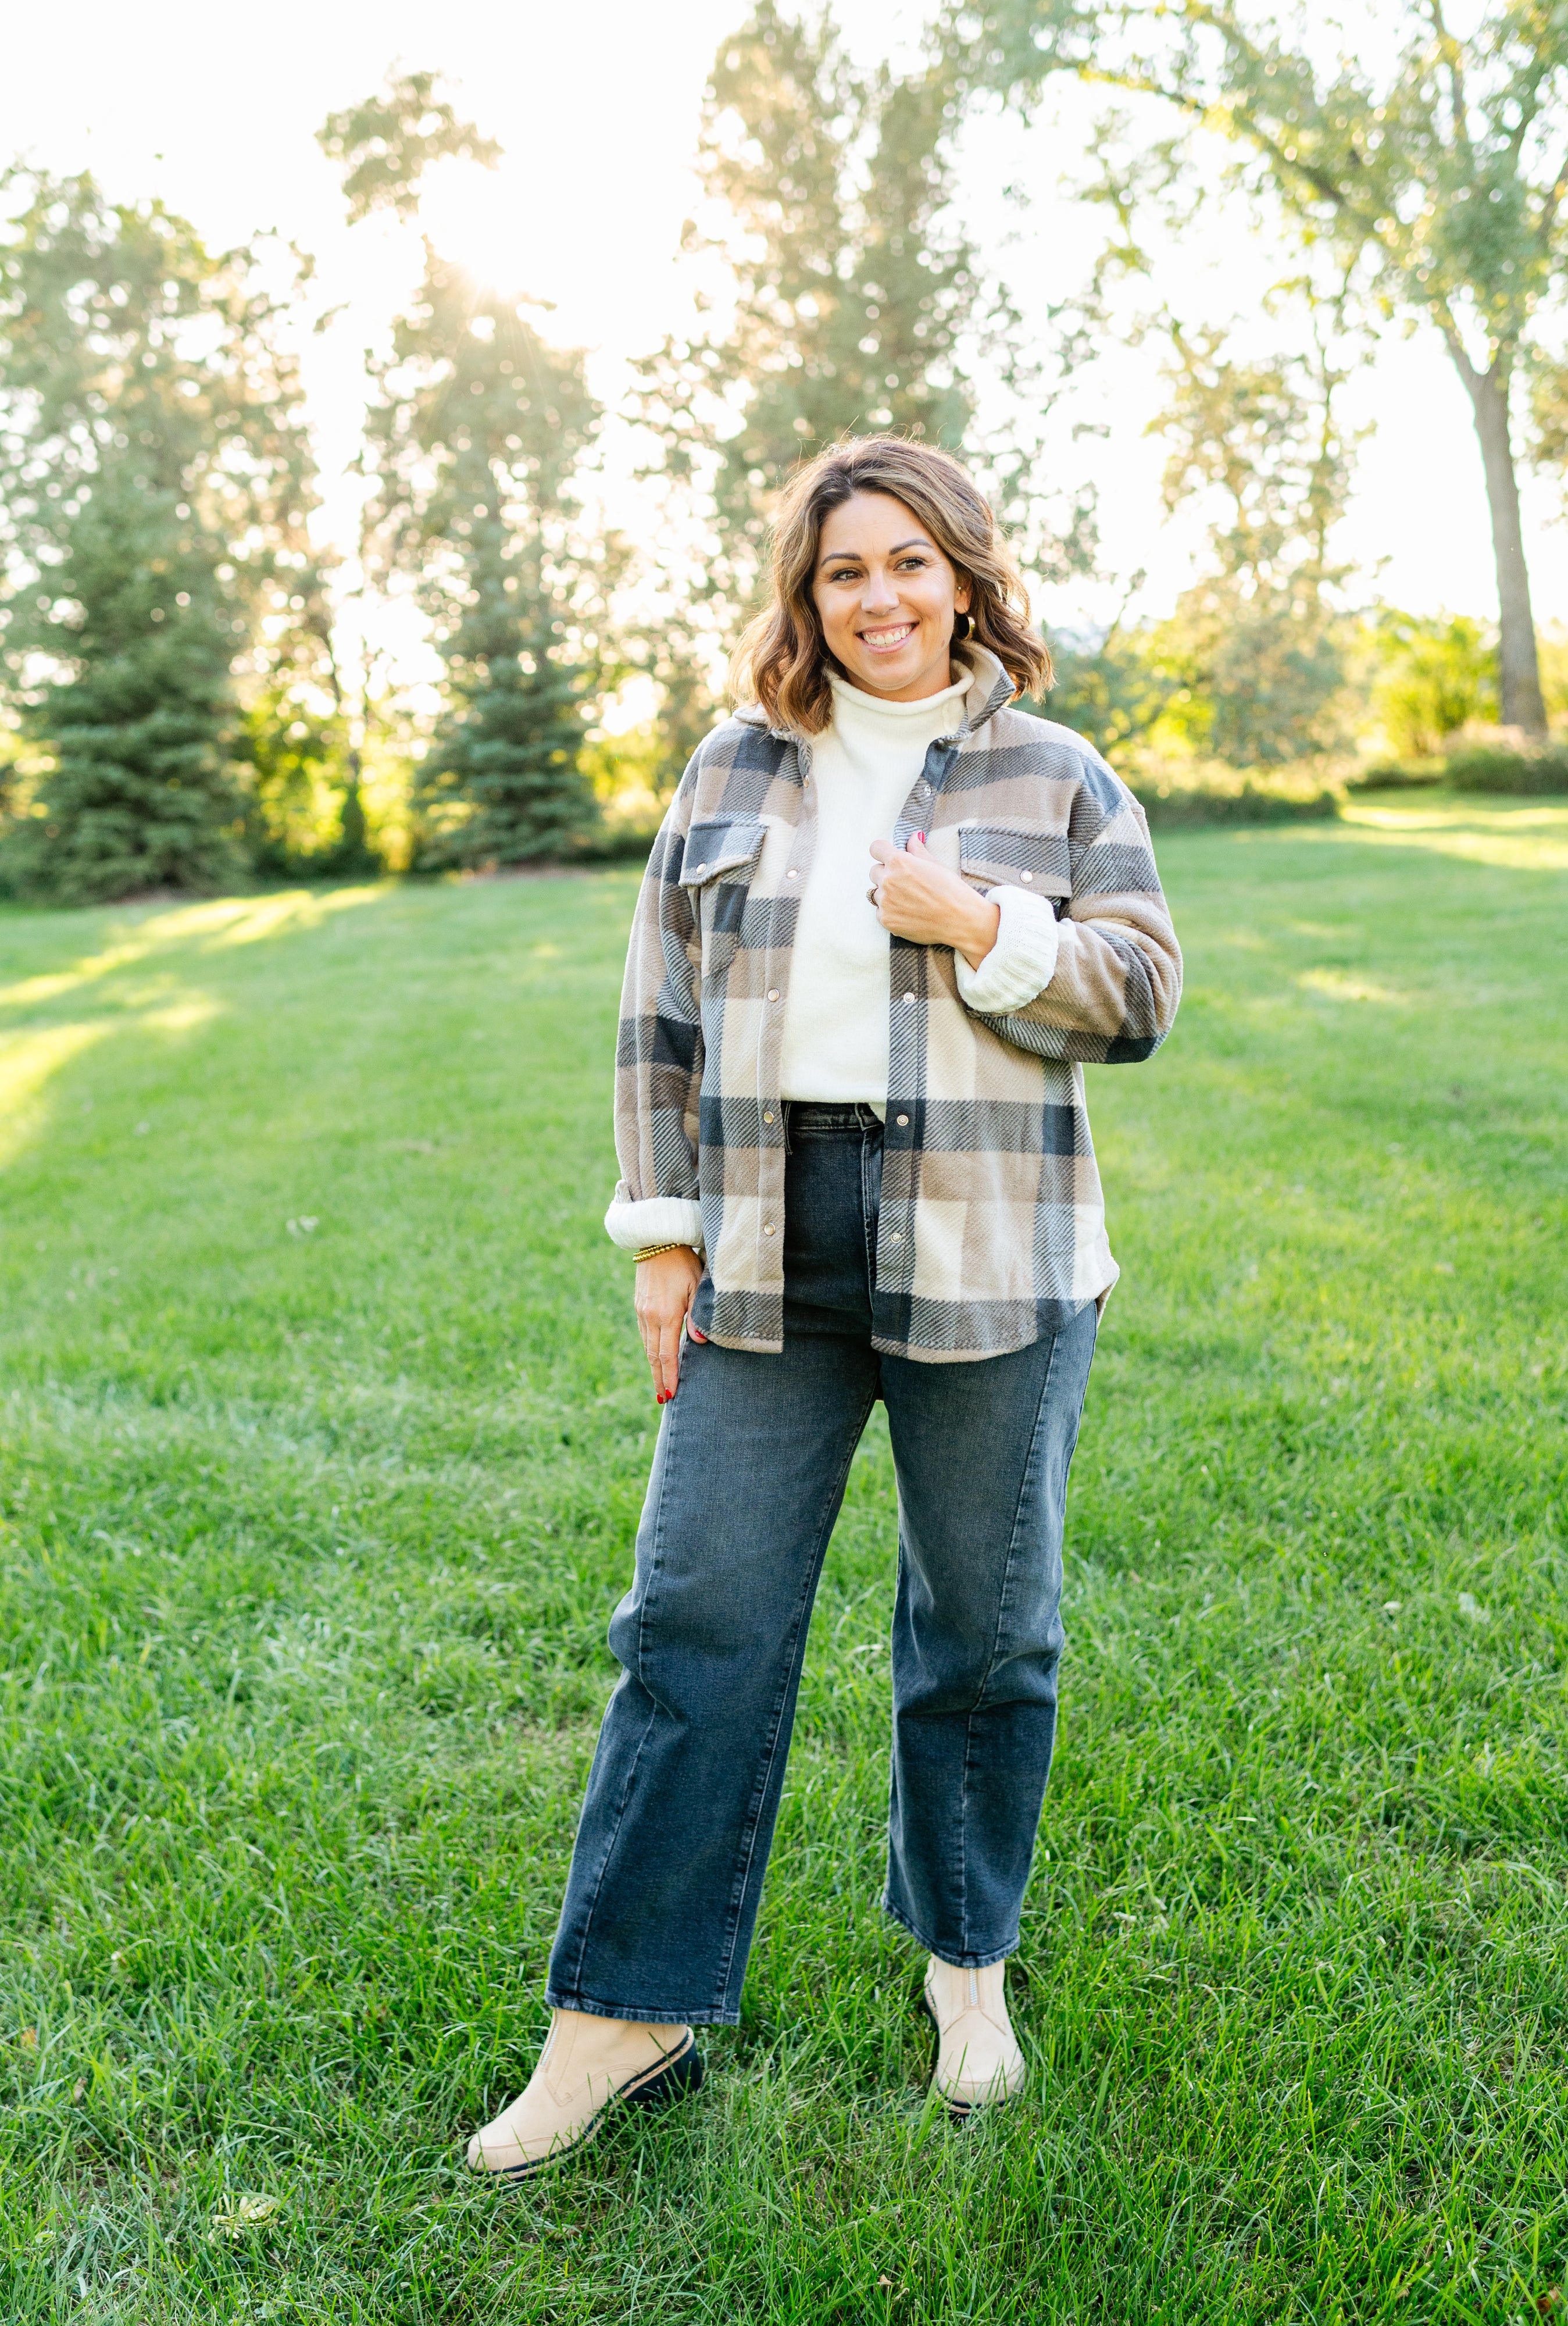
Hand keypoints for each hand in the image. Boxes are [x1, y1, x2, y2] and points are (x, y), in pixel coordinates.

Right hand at [634, 1246, 705, 1403]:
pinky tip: (654, 1356)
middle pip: (653, 1355)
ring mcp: (642, 1311)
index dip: (669, 1376)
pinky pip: (643, 1333)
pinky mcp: (639, 1305)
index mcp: (666, 1315)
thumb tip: (700, 1343)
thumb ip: (698, 1317)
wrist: (658, 1241)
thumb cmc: (684, 1262)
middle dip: (659, 1378)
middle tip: (663, 1399)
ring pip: (646, 1345)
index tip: (671, 1394)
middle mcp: (650, 1317)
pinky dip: (649, 1348)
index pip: (667, 1354)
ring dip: (653, 1366)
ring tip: (659, 1382)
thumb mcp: (697, 1287)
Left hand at [868, 832, 999, 968]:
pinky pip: (880, 912)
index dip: (883, 852)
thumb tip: (913, 837)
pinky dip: (890, 912)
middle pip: (874, 872)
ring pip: (876, 893)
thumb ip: (918, 850)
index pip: (876, 848)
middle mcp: (887, 880)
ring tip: (910, 900)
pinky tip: (909, 913)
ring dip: (887, 895)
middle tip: (906, 883)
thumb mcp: (936, 864)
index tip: (889, 858)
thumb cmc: (951, 890)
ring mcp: (885, 902)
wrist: (960, 920)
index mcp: (898, 862)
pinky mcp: (886, 920)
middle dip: (886, 874)